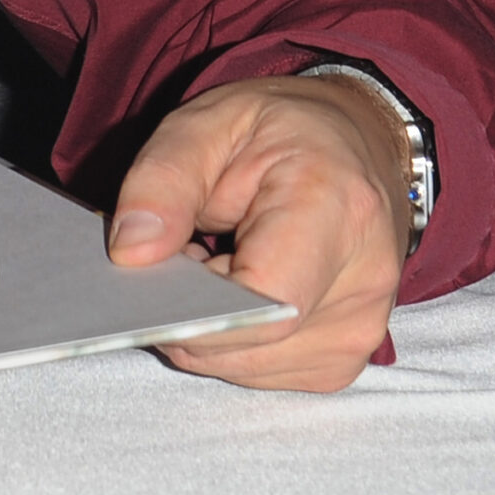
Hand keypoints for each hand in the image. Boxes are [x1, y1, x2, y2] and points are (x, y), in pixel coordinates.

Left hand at [106, 75, 412, 391]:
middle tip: (167, 255)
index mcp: (336, 207)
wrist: (352, 144)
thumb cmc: (279, 129)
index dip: (194, 309)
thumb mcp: (205, 124)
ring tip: (204, 261)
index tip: (145, 280)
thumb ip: (161, 183)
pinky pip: (265, 370)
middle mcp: (364, 279)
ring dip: (206, 328)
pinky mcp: (346, 354)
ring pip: (250, 365)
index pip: (267, 301)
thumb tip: (130, 255)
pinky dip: (231, 340)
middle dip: (186, 314)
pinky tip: (227, 290)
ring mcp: (362, 325)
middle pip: (253, 343)